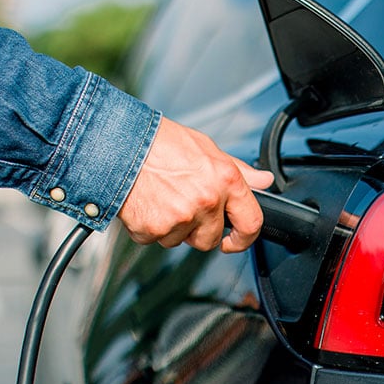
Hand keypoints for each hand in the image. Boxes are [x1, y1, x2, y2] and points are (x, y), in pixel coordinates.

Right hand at [117, 117, 274, 252]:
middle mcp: (206, 201)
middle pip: (211, 239)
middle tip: (183, 205)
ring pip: (181, 241)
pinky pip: (155, 240)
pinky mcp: (153, 229)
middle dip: (199, 230)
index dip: (245, 238)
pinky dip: (150, 227)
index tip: (236, 240)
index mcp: (225, 181)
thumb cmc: (161, 143)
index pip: (251, 222)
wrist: (119, 144)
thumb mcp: (208, 148)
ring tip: (162, 197)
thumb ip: (239, 170)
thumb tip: (263, 181)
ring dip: (173, 227)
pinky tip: (147, 204)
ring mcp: (180, 218)